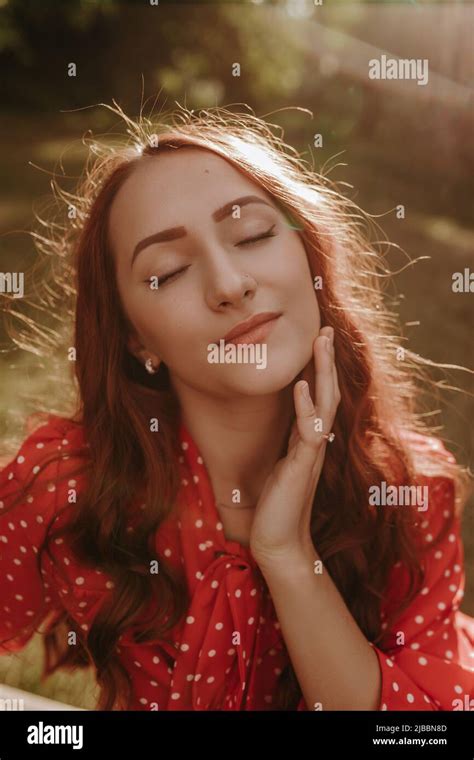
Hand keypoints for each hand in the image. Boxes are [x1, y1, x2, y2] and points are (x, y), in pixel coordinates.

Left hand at [249, 326, 340, 568]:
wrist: (278, 540)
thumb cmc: (277, 503)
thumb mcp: (282, 463)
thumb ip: (289, 441)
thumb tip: (289, 421)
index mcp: (309, 439)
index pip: (319, 395)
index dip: (320, 368)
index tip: (319, 340)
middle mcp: (315, 441)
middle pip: (328, 392)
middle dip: (326, 360)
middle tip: (326, 329)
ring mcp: (311, 452)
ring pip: (324, 404)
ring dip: (323, 372)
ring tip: (321, 343)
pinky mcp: (301, 465)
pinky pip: (307, 430)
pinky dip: (306, 406)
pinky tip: (302, 385)